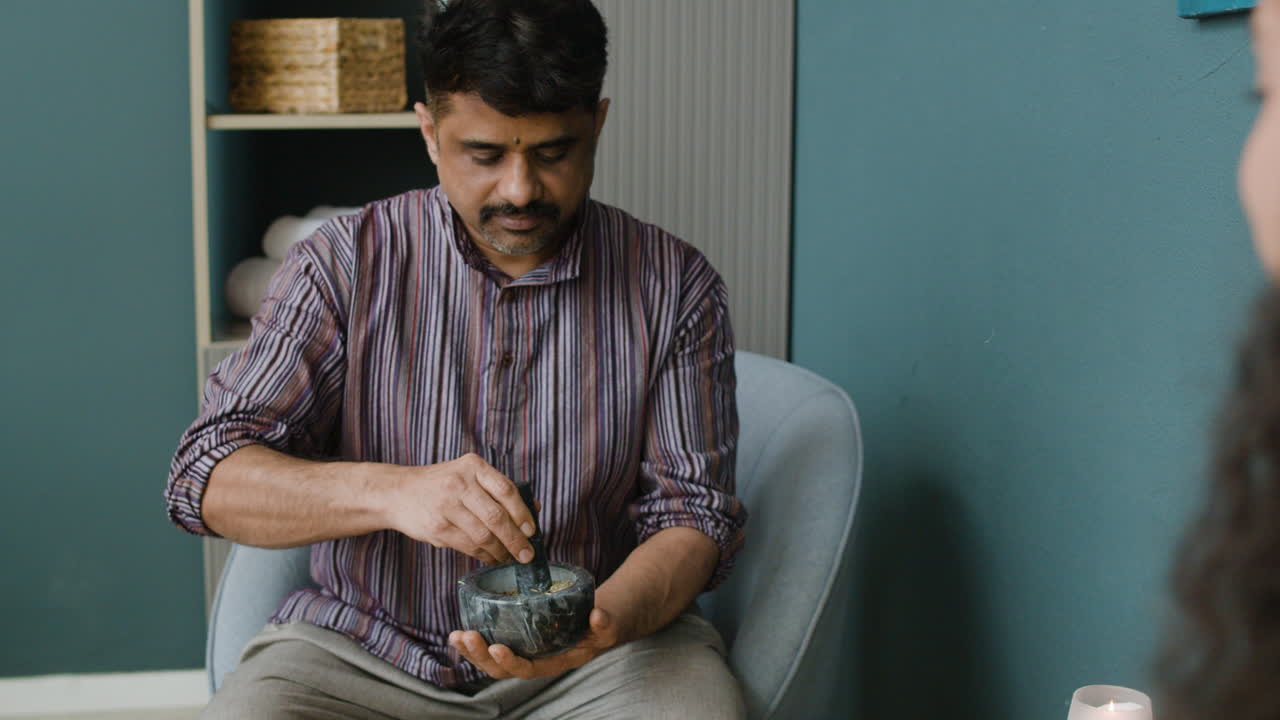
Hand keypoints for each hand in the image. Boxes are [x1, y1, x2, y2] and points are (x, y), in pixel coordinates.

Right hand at [385, 453, 536, 564]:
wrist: (398, 492)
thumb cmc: (441, 484)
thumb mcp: (468, 475)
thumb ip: (497, 489)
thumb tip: (534, 510)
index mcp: (473, 466)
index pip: (506, 490)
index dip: (523, 513)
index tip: (532, 530)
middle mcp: (460, 483)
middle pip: (497, 516)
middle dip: (516, 540)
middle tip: (527, 554)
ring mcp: (446, 506)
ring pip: (483, 536)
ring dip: (501, 551)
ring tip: (510, 558)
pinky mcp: (437, 528)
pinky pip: (468, 546)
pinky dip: (484, 556)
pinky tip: (492, 557)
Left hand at [449, 607, 622, 679]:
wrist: (593, 624)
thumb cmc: (599, 629)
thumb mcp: (606, 627)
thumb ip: (603, 624)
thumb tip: (598, 615)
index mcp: (553, 663)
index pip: (527, 669)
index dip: (511, 662)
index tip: (497, 646)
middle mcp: (534, 662)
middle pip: (501, 669)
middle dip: (481, 655)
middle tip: (467, 636)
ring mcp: (522, 653)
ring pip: (490, 662)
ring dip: (470, 651)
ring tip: (455, 636)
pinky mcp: (514, 642)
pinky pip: (489, 647)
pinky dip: (472, 643)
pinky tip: (459, 633)